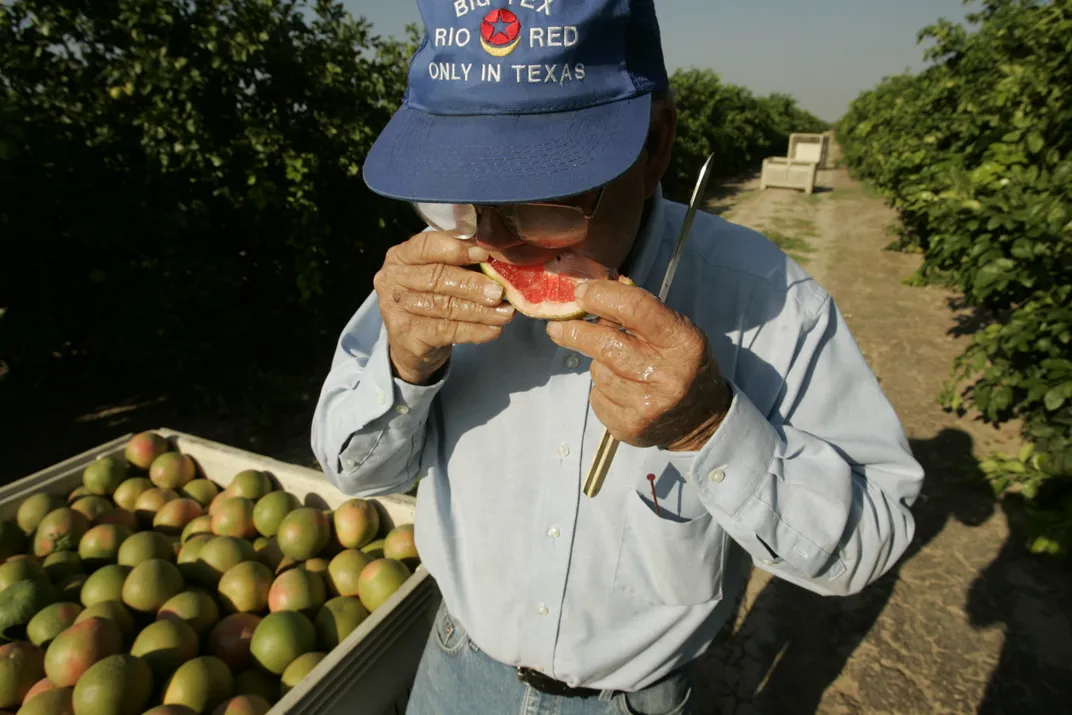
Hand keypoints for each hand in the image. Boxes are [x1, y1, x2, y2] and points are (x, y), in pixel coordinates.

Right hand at [374, 232, 513, 384]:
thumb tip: (498, 258)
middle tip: (499, 291)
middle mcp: (392, 279)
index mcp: (402, 255)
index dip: (457, 249)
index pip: (427, 246)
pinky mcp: (405, 336)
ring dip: (479, 310)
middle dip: (472, 284)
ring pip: (444, 306)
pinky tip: (493, 330)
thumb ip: (463, 263)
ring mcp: (395, 308)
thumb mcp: (443, 276)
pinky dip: (473, 330)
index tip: (484, 254)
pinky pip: (445, 331)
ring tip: (505, 313)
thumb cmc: (433, 300)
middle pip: (436, 277)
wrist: (413, 346)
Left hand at [546, 280, 730, 450]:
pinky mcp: (629, 426)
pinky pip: (597, 397)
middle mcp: (667, 374)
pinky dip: (602, 390)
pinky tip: (622, 392)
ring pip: (598, 371)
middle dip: (576, 331)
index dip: (601, 295)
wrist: (700, 420)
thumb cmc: (682, 364)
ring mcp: (647, 405)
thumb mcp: (675, 331)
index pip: (635, 308)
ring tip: (620, 367)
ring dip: (599, 363)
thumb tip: (591, 293)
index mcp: (682, 342)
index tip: (580, 293)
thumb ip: (638, 312)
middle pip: (605, 343)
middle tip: (558, 327)